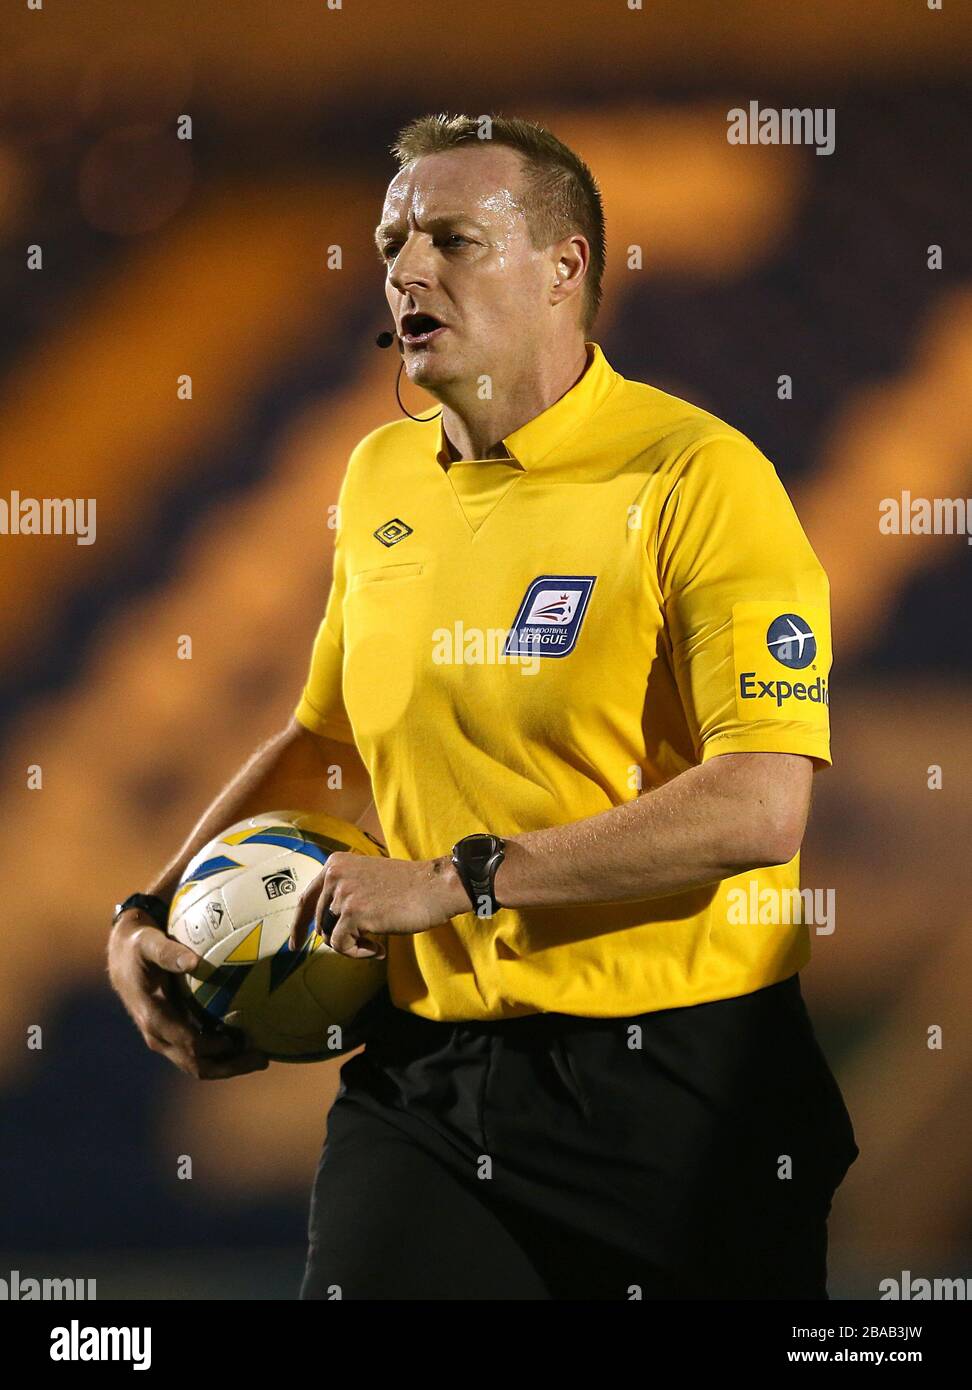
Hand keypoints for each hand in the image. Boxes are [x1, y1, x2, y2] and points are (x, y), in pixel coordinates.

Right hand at [106, 910, 269, 1078]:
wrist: (122, 956)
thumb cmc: (139, 946)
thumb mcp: (149, 943)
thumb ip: (168, 952)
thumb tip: (193, 961)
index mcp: (153, 1017)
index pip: (189, 1043)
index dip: (217, 1047)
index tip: (245, 1041)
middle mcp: (158, 1035)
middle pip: (196, 1064)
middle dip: (230, 1067)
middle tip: (263, 1059)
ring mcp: (164, 1038)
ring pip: (197, 1064)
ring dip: (228, 1065)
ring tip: (260, 1056)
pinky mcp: (172, 1034)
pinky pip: (197, 1053)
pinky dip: (221, 1054)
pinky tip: (245, 1042)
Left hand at [289, 854, 468, 959]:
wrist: (435, 886)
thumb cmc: (409, 886)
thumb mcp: (368, 878)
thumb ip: (345, 891)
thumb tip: (326, 925)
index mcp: (336, 864)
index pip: (306, 898)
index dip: (298, 924)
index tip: (294, 944)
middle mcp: (334, 875)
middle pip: (320, 922)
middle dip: (339, 938)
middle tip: (365, 942)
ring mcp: (342, 893)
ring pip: (330, 936)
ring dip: (353, 945)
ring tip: (375, 942)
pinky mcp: (353, 913)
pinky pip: (341, 945)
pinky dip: (358, 953)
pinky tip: (378, 949)